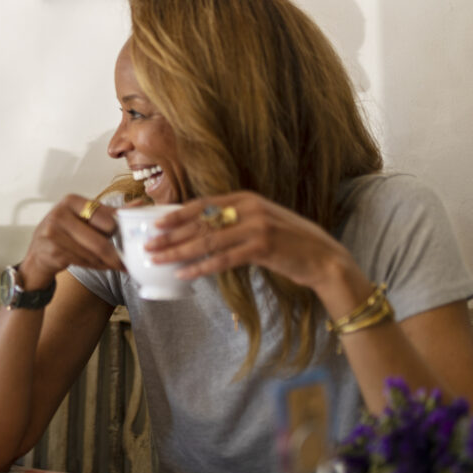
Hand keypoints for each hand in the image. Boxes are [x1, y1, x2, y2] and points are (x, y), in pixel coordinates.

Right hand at [20, 194, 125, 289]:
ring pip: (92, 254)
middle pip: (99, 239)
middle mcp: (60, 213)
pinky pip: (83, 262)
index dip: (115, 230)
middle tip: (125, 261)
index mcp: (71, 201)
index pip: (104, 217)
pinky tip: (99, 266)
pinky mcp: (52, 251)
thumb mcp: (83, 218)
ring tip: (113, 264)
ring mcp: (53, 233)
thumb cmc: (65, 233)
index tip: (124, 237)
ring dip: (106, 262)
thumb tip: (139, 204)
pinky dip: (96, 267)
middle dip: (114, 254)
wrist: (38, 255)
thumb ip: (109, 213)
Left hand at [144, 191, 355, 290]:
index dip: (177, 214)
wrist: (324, 258)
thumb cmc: (289, 243)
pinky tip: (184, 274)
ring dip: (178, 252)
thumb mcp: (261, 222)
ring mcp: (256, 226)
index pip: (203, 204)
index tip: (156, 223)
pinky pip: (223, 259)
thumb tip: (200, 229)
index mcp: (246, 198)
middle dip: (170, 235)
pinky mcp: (262, 248)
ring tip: (158, 259)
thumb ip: (234, 220)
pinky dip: (201, 267)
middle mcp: (249, 208)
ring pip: (207, 241)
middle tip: (148, 245)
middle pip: (200, 223)